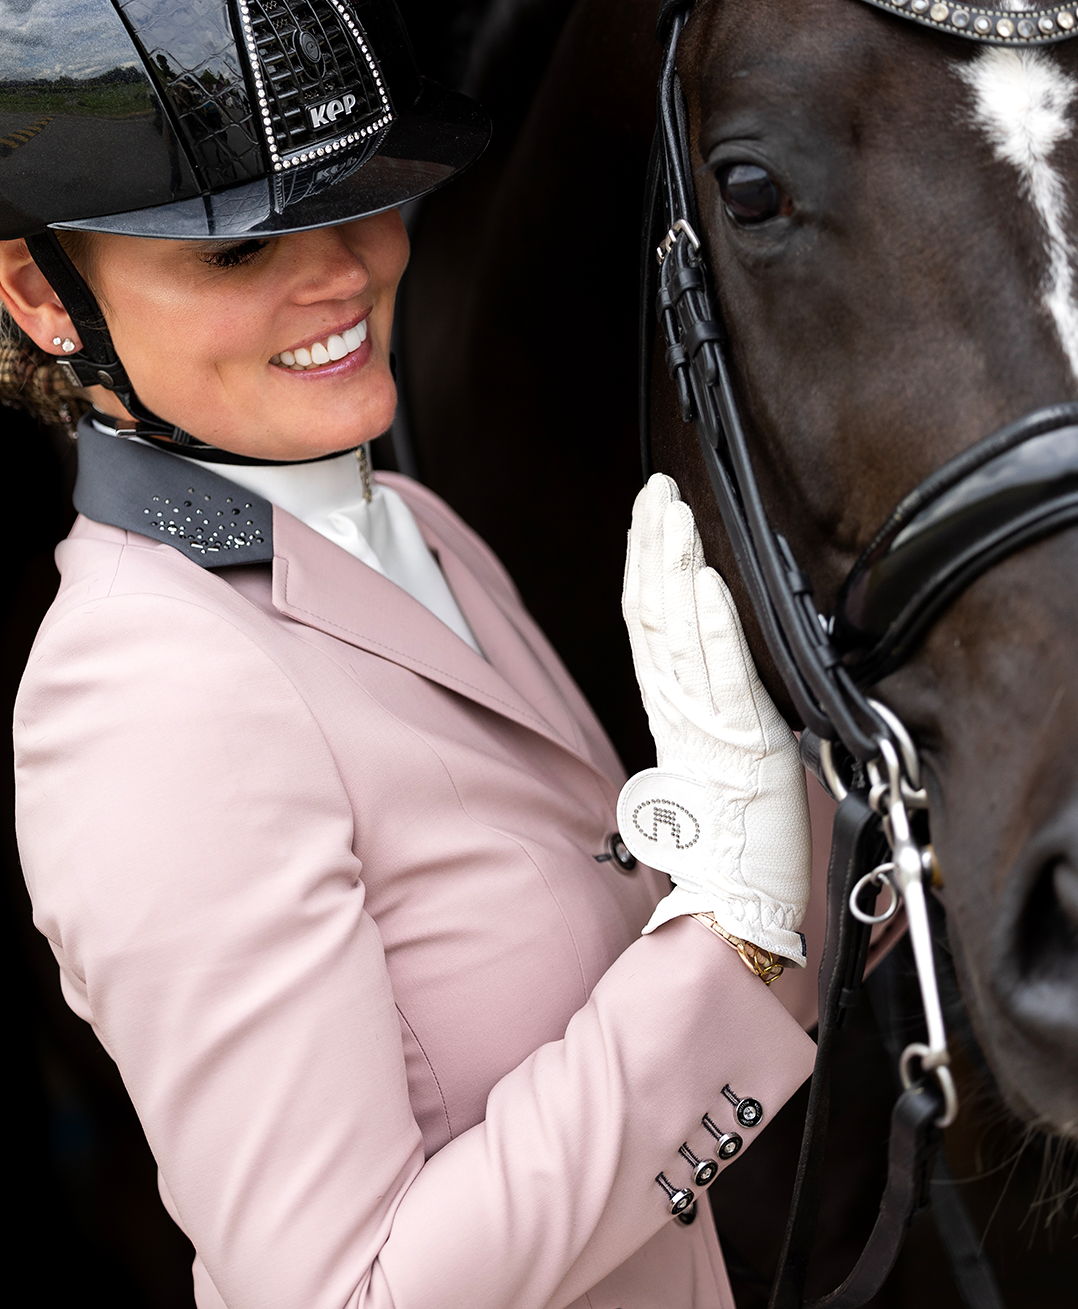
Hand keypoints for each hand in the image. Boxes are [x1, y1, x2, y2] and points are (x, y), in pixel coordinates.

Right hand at [617, 475, 811, 965]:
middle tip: (657, 489)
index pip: (647, 621)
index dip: (644, 562)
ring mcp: (705, 724)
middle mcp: (677, 709)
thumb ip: (703, 701)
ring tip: (677, 514)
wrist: (733, 897)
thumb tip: (707, 658)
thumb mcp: (713, 751)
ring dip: (677, 569)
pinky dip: (714, 628)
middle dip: (654, 546)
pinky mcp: (741, 743)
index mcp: (670, 708)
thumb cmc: (733, 831)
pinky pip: (722, 677)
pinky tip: (708, 584)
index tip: (648, 513)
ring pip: (678, 634)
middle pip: (653, 614)